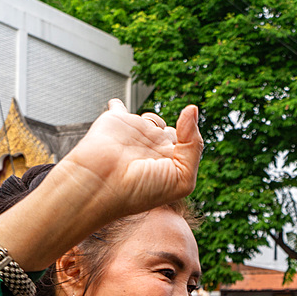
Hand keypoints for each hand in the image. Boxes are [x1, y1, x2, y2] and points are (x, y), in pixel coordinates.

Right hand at [60, 99, 202, 222]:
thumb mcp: (182, 178)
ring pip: (152, 119)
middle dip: (175, 130)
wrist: (102, 185)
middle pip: (172, 132)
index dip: (190, 137)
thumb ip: (193, 145)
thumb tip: (192, 110)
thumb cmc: (140, 190)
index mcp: (170, 163)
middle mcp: (153, 149)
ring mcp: (135, 135)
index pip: (188, 144)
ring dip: (153, 119)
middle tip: (167, 137)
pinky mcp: (116, 121)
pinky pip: (119, 109)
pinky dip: (118, 105)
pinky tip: (117, 105)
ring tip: (149, 124)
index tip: (184, 136)